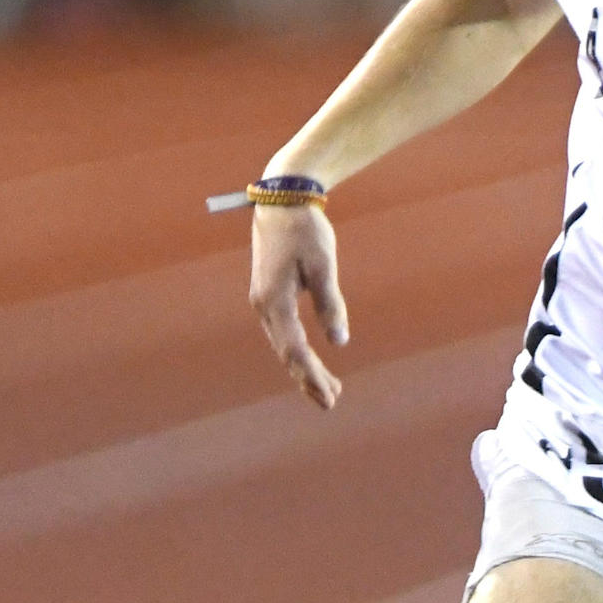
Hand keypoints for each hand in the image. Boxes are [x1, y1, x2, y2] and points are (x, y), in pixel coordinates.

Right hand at [249, 199, 348, 409]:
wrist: (281, 200)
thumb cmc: (304, 229)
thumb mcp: (322, 264)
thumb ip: (330, 303)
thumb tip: (340, 342)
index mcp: (274, 300)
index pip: (295, 350)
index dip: (312, 375)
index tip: (330, 395)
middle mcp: (263, 306)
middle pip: (286, 354)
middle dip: (308, 379)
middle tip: (331, 402)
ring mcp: (262, 301)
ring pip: (282, 345)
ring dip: (302, 368)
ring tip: (326, 388)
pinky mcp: (267, 295)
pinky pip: (281, 333)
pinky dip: (295, 351)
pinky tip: (308, 361)